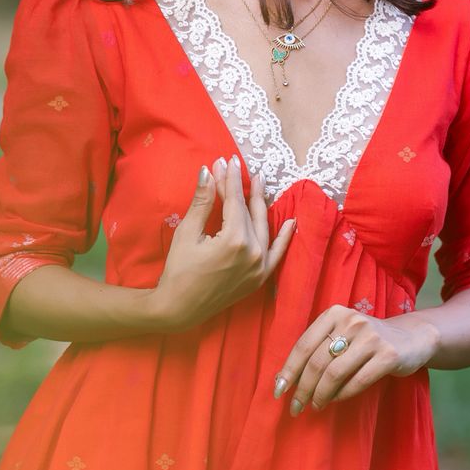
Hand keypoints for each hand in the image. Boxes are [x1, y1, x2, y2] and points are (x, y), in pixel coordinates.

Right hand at [151, 154, 296, 331]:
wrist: (179, 308)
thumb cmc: (178, 270)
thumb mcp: (188, 233)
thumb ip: (202, 202)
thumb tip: (208, 171)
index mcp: (235, 239)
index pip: (234, 201)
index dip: (230, 179)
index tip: (226, 161)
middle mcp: (253, 252)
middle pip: (249, 212)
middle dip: (243, 188)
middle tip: (239, 166)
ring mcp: (259, 266)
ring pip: (263, 227)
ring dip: (261, 205)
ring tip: (260, 184)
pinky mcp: (259, 277)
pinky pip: (277, 254)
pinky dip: (284, 238)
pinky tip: (290, 222)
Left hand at [273, 304, 440, 413]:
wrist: (412, 338)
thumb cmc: (368, 341)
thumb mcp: (342, 335)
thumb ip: (318, 349)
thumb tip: (286, 380)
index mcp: (334, 313)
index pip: (304, 345)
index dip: (289, 370)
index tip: (278, 391)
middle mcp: (351, 321)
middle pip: (317, 362)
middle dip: (303, 388)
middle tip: (296, 406)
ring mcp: (371, 337)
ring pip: (335, 373)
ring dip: (321, 395)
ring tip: (316, 406)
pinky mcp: (388, 355)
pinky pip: (358, 381)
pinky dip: (342, 395)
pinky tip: (335, 400)